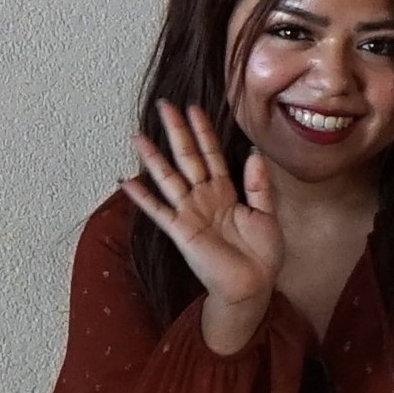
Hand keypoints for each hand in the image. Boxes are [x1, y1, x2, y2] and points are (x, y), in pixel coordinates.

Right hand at [126, 101, 280, 314]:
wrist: (253, 287)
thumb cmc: (262, 256)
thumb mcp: (267, 215)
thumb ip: (259, 186)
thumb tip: (253, 155)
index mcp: (225, 193)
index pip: (211, 154)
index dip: (203, 131)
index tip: (194, 108)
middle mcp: (204, 199)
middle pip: (187, 158)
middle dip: (176, 131)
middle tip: (165, 105)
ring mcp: (190, 214)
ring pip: (169, 178)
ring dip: (154, 158)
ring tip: (138, 137)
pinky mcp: (181, 232)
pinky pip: (159, 211)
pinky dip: (142, 197)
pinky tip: (126, 182)